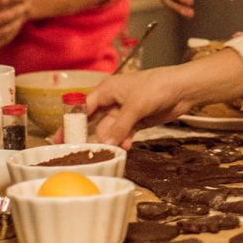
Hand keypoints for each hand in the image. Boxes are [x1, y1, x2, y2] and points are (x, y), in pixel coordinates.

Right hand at [86, 49, 242, 146]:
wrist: (183, 88)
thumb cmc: (156, 88)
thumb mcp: (135, 107)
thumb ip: (119, 127)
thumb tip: (105, 145)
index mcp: (106, 91)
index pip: (82, 108)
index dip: (71, 123)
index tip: (59, 140)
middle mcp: (112, 101)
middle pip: (95, 122)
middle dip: (91, 137)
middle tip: (82, 155)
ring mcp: (125, 112)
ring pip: (110, 131)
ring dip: (111, 141)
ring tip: (111, 152)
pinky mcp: (137, 121)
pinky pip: (124, 134)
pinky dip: (124, 141)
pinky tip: (126, 148)